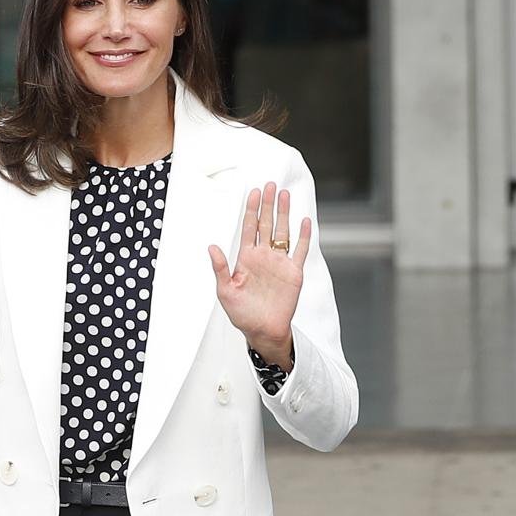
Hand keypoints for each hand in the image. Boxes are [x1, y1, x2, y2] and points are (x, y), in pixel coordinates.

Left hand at [208, 182, 311, 370]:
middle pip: (267, 224)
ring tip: (285, 195)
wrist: (263, 330)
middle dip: (268, 205)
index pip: (249, 228)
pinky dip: (304, 236)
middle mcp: (264, 256)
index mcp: (246, 258)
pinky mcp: (294, 272)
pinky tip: (304, 221)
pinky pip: (300, 250)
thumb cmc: (242, 313)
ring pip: (283, 232)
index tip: (254, 192)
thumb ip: (221, 268)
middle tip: (270, 185)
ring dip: (284, 214)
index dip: (251, 210)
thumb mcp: (225, 291)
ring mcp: (280, 262)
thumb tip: (211, 247)